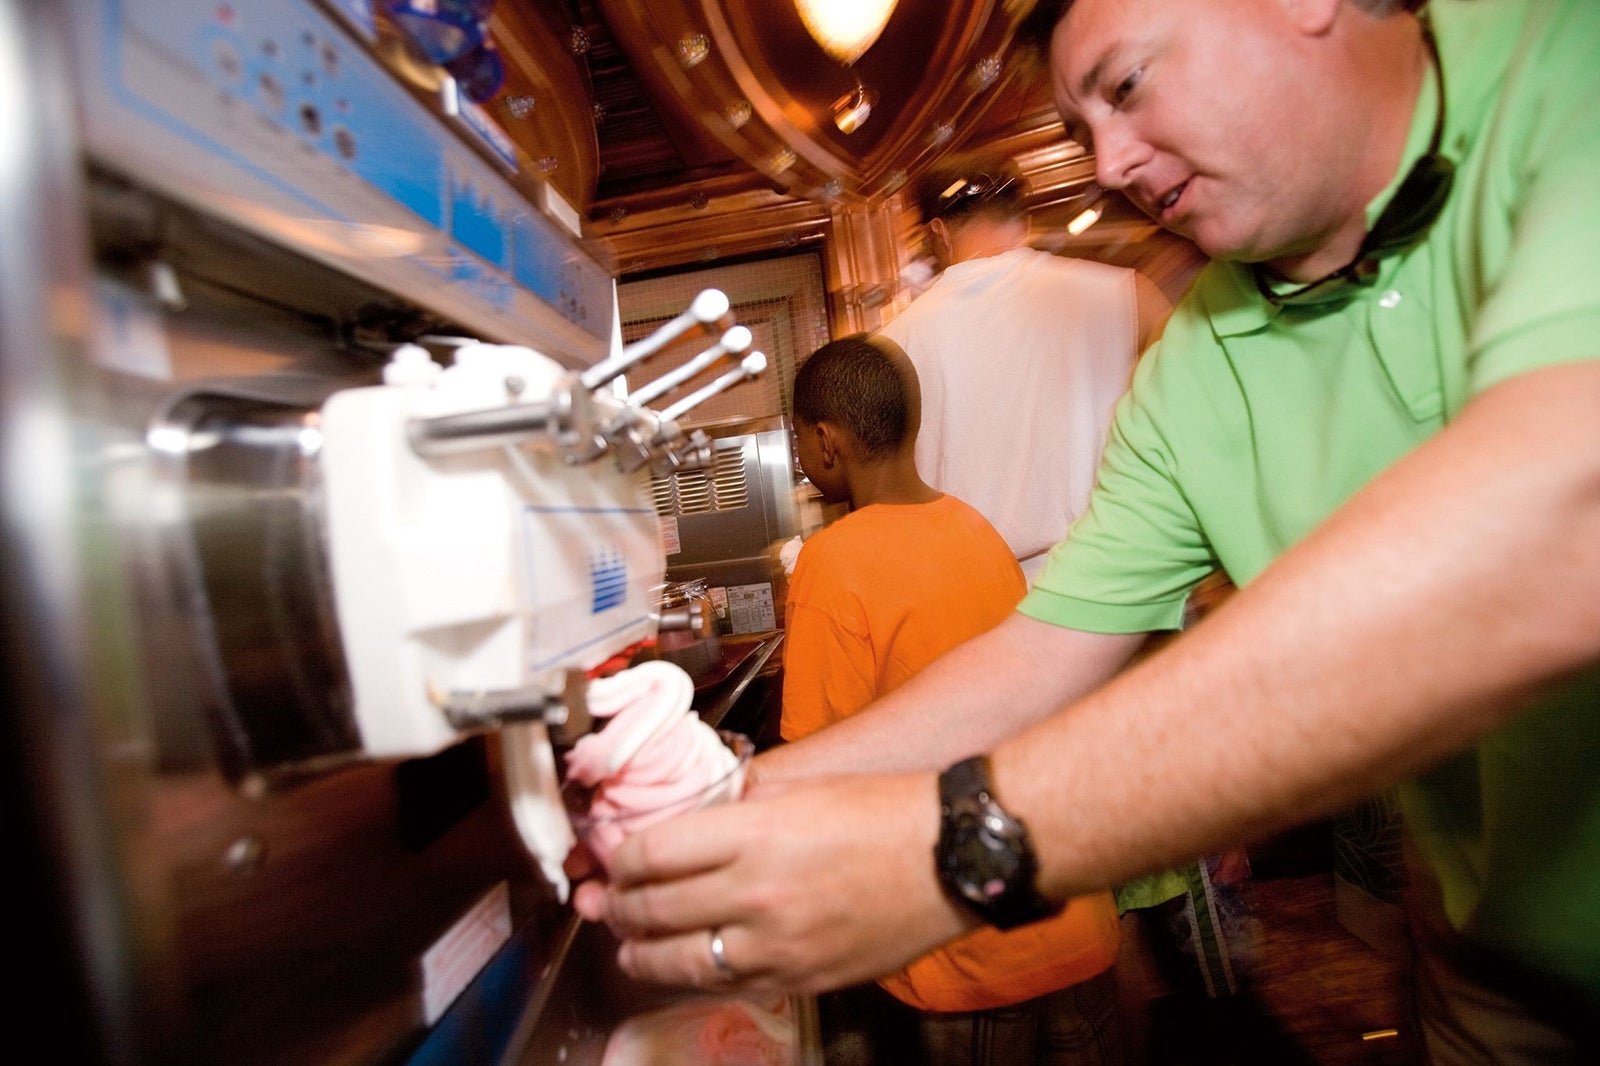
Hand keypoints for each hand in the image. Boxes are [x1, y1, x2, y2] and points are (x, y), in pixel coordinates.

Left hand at [572, 770, 977, 993]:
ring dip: (641, 951)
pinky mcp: (800, 978)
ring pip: (679, 961)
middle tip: (602, 900)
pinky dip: (693, 975)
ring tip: (626, 942)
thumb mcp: (800, 788)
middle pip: (652, 909)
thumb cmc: (885, 810)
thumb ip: (737, 807)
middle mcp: (757, 893)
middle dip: (616, 906)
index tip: (609, 857)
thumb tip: (686, 819)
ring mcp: (778, 944)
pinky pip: (727, 985)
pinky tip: (683, 965)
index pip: (651, 853)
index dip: (617, 858)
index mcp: (753, 835)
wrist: (952, 857)